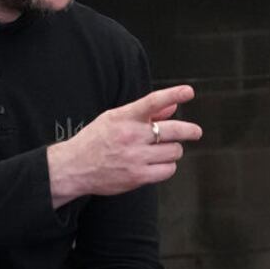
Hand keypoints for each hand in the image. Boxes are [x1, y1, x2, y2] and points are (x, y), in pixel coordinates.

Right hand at [47, 85, 202, 206]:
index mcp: (124, 117)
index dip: (173, 95)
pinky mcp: (138, 177)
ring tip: (163, 150)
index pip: (152, 102)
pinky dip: (168, 166)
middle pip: (173, 131)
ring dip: (173, 150)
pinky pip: (168, 170)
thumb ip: (146, 113)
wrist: (73, 167)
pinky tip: (158, 164)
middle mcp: (131, 135)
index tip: (188, 92)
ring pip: (174, 151)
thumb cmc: (95, 140)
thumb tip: (173, 107)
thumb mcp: (115, 119)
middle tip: (196, 132)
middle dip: (190, 131)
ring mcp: (135, 157)